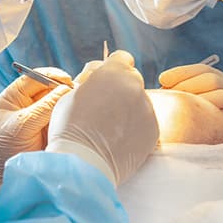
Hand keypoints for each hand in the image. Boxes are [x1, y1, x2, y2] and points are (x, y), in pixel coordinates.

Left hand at [0, 68, 71, 202]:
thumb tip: (67, 89)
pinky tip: (76, 116)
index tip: (66, 79)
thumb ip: (44, 106)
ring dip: (67, 103)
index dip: (50, 76)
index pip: (34, 78)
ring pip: (58, 103)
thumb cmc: (2, 149)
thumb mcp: (21, 124)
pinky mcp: (49, 130)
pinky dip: (69, 116)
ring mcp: (39, 117)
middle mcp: (27, 105)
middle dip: (62, 89)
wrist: (2, 178)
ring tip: (77, 104)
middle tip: (76, 92)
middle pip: (49, 89)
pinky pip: (62, 118)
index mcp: (13, 98)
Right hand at [46, 51, 158, 185]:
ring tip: (109, 130)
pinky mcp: (153, 131)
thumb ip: (91, 79)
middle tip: (104, 108)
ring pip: (140, 103)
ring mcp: (147, 109)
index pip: (122, 58)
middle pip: (132, 80)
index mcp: (114, 73)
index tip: (104, 80)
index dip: (112, 68)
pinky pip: (145, 123)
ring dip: (128, 110)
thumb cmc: (69, 128)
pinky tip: (118, 140)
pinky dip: (135, 129)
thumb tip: (98, 74)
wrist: (83, 164)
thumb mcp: (72, 93)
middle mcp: (135, 87)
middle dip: (121, 89)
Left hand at [159, 64, 222, 126]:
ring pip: (221, 95)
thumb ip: (184, 91)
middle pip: (212, 80)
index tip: (162, 79)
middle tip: (170, 97)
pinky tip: (195, 121)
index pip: (203, 69)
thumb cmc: (202, 121)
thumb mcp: (197, 101)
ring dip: (199, 101)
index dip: (182, 73)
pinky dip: (210, 116)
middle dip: (187, 86)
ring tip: (182, 109)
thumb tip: (162, 86)